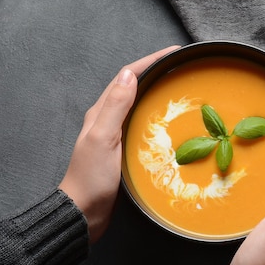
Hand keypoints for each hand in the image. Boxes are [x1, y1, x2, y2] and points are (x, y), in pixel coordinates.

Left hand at [59, 45, 179, 243]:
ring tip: (179, 88)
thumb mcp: (104, 139)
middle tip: (181, 67)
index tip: (173, 52)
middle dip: (155, 72)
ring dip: (156, 92)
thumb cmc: (91, 178)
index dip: (149, 61)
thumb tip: (129, 74)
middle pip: (133, 86)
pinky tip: (168, 123)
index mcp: (101, 112)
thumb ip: (115, 107)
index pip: (127, 76)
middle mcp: (107, 119)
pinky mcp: (122, 150)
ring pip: (138, 105)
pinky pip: (142, 125)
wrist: (83, 212)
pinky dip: (155, 116)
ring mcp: (115, 135)